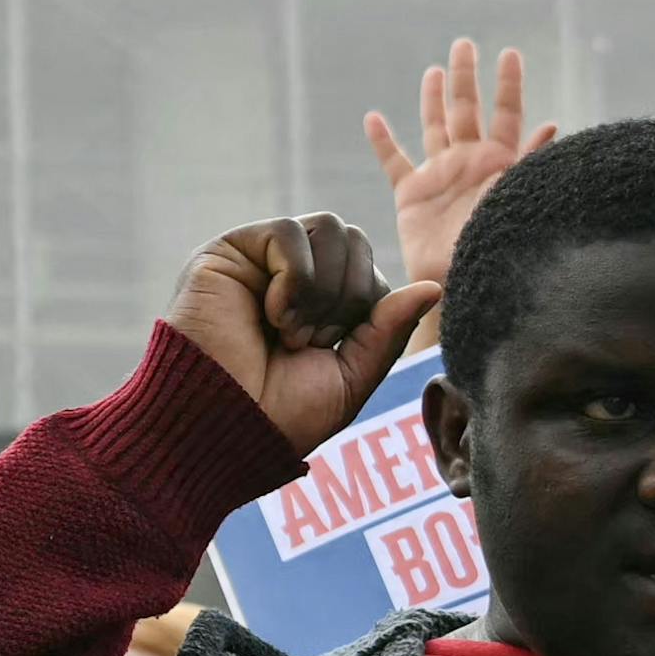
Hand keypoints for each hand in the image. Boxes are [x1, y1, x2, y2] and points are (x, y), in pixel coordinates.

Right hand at [167, 214, 441, 452]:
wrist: (221, 426)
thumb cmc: (279, 415)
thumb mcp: (351, 377)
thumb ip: (388, 330)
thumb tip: (433, 286)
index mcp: (319, 307)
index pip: (371, 273)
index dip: (365, 309)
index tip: (327, 350)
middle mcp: (290, 277)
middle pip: (356, 242)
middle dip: (347, 297)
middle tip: (308, 341)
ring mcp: (260, 261)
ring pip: (330, 228)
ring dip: (321, 289)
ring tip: (288, 329)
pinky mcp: (231, 250)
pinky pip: (289, 231)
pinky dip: (293, 278)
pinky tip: (270, 314)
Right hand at [363, 37, 544, 282]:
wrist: (466, 281)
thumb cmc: (501, 241)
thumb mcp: (521, 196)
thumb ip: (531, 161)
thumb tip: (553, 124)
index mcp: (498, 159)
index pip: (507, 111)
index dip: (509, 83)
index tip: (511, 54)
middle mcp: (469, 161)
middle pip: (466, 108)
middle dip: (466, 76)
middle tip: (465, 44)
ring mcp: (439, 175)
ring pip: (434, 126)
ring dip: (433, 99)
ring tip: (434, 71)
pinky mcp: (412, 194)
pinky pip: (394, 161)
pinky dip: (383, 141)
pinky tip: (373, 118)